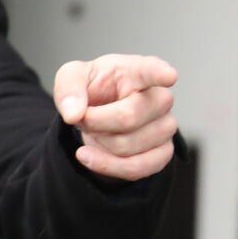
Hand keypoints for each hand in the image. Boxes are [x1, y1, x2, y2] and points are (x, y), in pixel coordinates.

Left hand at [53, 55, 177, 180]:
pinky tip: (90, 157)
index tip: (169, 76)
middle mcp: (159, 98)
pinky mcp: (162, 153)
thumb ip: (69, 88)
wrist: (97, 116)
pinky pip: (137, 168)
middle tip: (85, 117)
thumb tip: (74, 113)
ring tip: (96, 131)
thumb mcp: (71, 78)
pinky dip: (107, 166)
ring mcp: (166, 126)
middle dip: (94, 123)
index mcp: (138, 71)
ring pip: (127, 146)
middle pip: (128, 117)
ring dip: (99, 143)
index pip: (152, 70)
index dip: (161, 73)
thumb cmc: (93, 90)